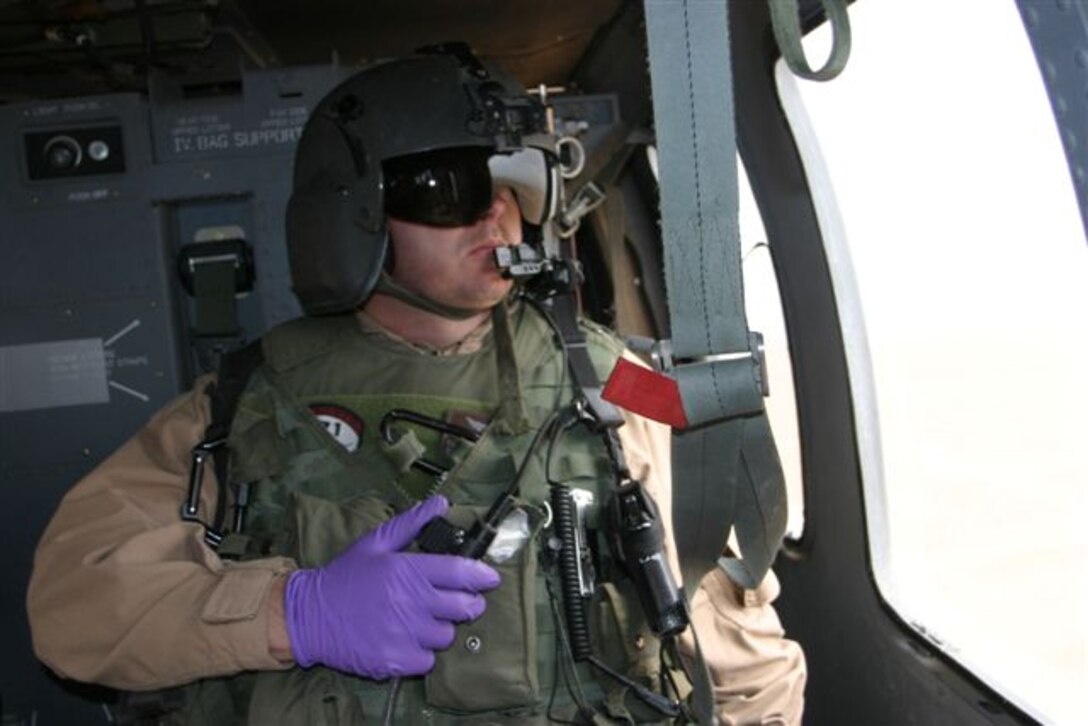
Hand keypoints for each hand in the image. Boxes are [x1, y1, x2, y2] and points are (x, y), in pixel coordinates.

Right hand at [284, 495, 499, 678]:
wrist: (308, 615)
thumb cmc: (345, 576)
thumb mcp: (375, 543)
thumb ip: (411, 523)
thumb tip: (441, 503)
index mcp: (407, 569)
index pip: (460, 572)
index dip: (483, 576)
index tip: (491, 578)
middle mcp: (409, 601)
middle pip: (464, 607)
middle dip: (468, 604)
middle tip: (457, 602)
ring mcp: (403, 633)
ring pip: (446, 635)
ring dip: (440, 629)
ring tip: (420, 621)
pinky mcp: (393, 660)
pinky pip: (428, 661)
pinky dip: (422, 653)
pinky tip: (406, 640)